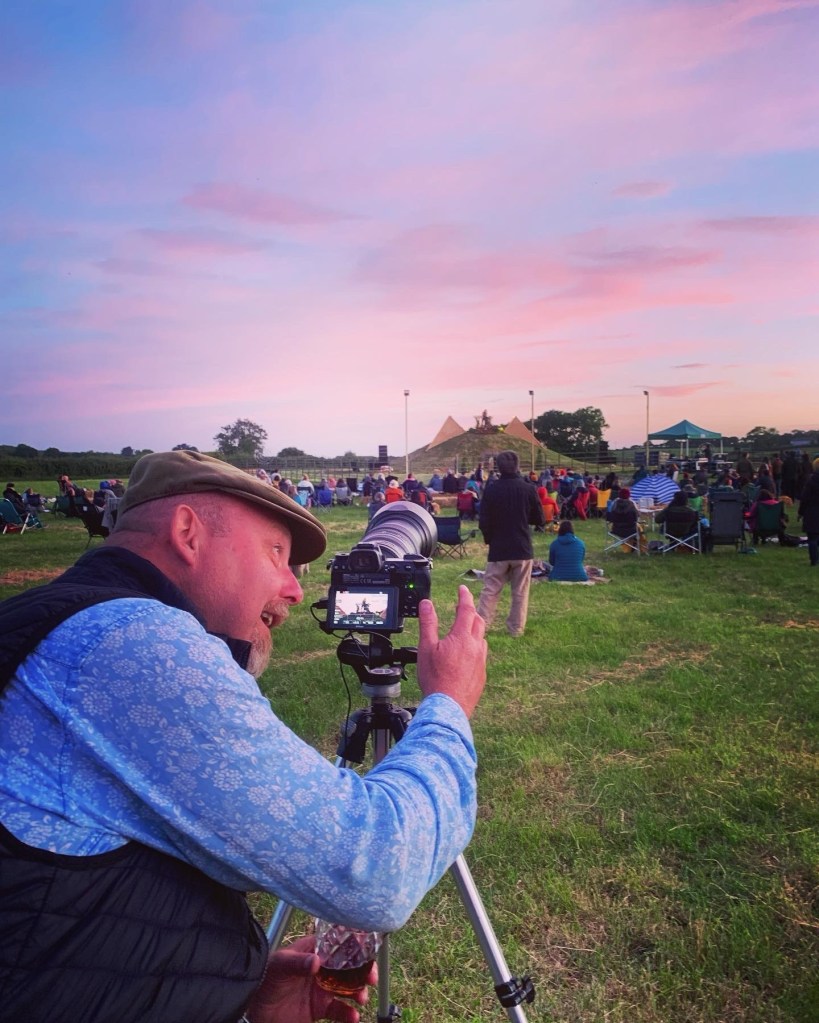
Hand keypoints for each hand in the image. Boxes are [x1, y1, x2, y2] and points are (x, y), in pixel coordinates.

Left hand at [245, 935, 374, 1022]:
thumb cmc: (266, 978)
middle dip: (363, 972)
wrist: (253, 1008)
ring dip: (358, 992)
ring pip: (348, 989)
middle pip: (349, 968)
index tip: (368, 954)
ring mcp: (321, 989)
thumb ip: (298, 963)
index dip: (355, 948)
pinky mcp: (319, 1009)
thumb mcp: (280, 966)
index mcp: (314, 952)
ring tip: (361, 998)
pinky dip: (349, 1015)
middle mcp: (321, 969)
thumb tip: (317, 961)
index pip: (339, 945)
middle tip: (370, 979)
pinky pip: (339, 1011)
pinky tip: (353, 1017)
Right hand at [416, 584, 486, 717]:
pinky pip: (481, 655)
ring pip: (481, 639)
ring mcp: (481, 661)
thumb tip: (427, 604)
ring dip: (474, 630)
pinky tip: (466, 655)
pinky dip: (475, 648)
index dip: (465, 596)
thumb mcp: (426, 647)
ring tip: (465, 630)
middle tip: (463, 607)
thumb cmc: (436, 679)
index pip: (466, 609)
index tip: (463, 589)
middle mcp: (475, 647)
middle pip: (478, 622)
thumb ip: (428, 623)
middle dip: (471, 612)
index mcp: (462, 637)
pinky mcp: (482, 674)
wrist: (448, 707)